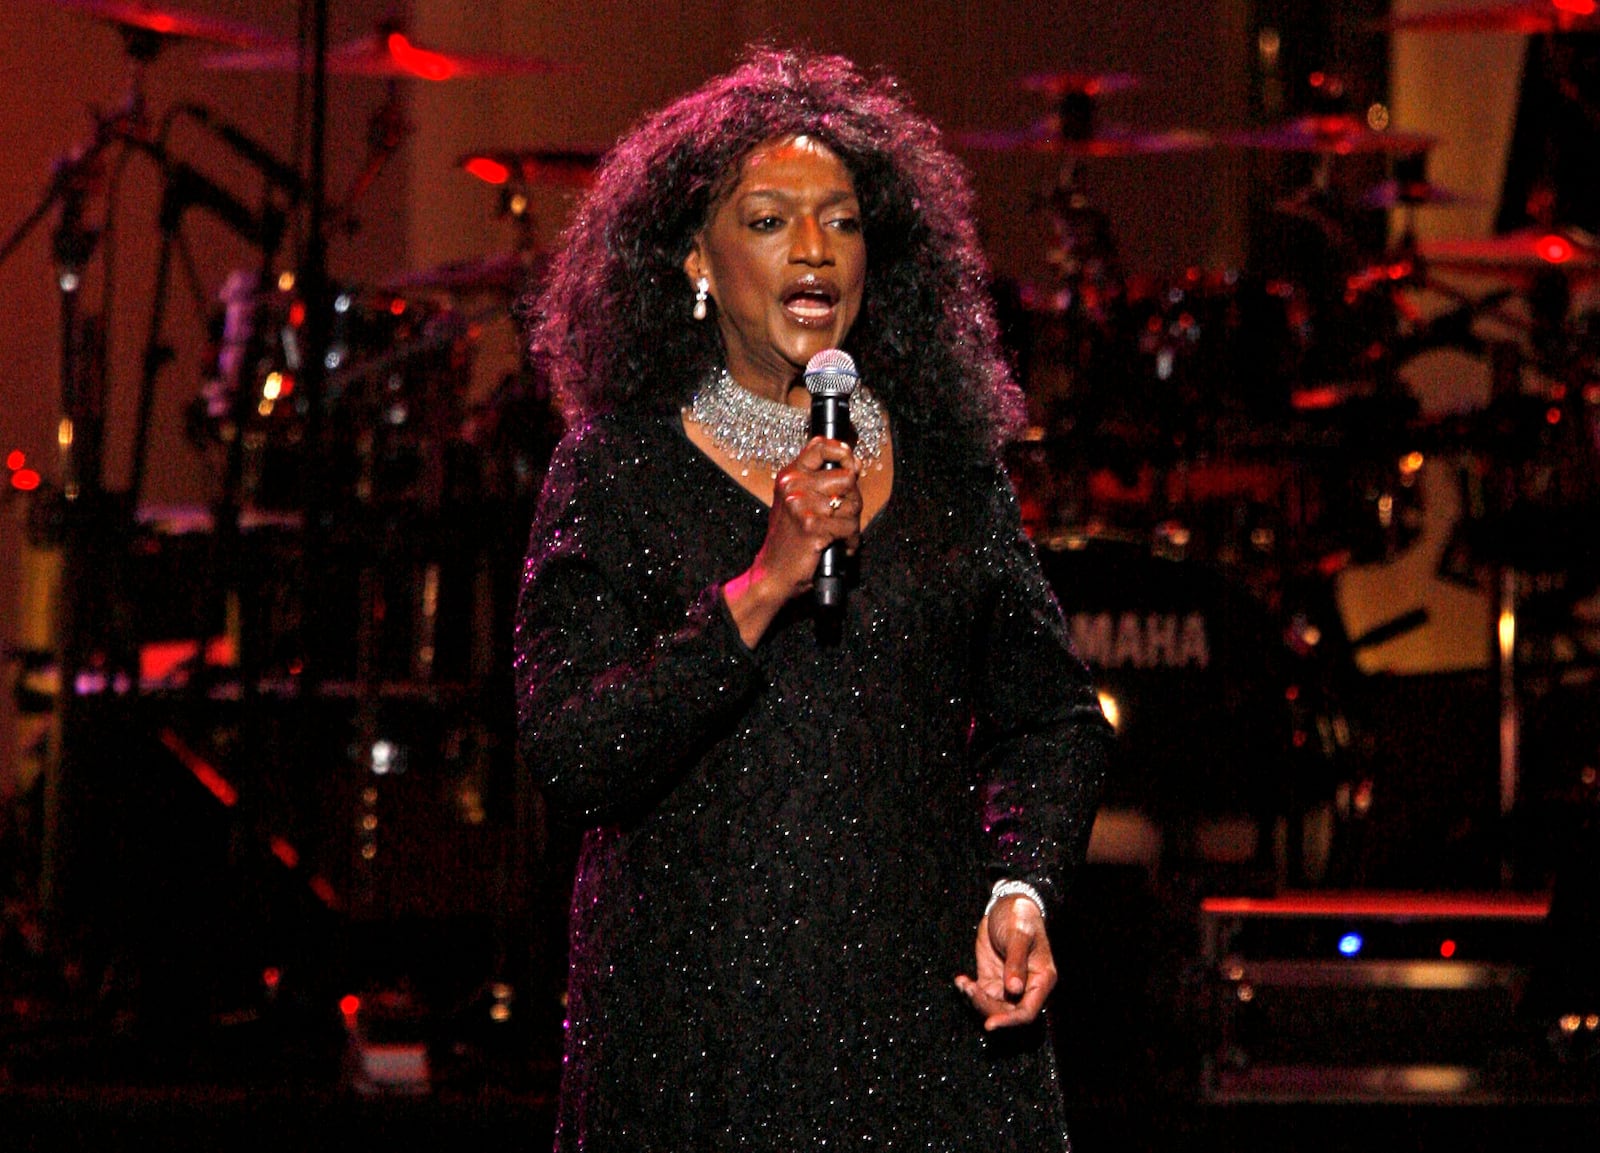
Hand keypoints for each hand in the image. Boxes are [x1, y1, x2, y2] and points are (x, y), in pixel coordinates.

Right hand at [723, 436, 860, 644]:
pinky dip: (849, 541)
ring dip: (851, 524)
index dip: (843, 452)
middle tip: (841, 518)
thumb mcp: (795, 503)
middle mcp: (793, 485)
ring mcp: (801, 504)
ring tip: (837, 534)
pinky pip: (849, 527)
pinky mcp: (812, 525)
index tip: (852, 464)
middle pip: (848, 478)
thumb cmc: (788, 540)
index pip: (819, 445)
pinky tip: (837, 547)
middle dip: (853, 500)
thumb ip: (817, 482)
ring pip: (853, 504)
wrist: (772, 573)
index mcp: (789, 476)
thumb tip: (853, 466)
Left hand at [954, 894, 1055, 1030]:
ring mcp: (1008, 985)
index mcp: (1041, 979)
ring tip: (964, 984)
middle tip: (970, 991)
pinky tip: (961, 981)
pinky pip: (980, 995)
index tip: (990, 1024)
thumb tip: (1014, 989)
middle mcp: (1026, 987)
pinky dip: (969, 992)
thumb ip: (1016, 962)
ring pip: (992, 1007)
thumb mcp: (1018, 935)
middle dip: (987, 1008)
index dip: (1010, 1021)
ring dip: (976, 1000)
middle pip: (1007, 1013)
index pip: (1027, 1012)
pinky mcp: (992, 979)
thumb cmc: (1019, 917)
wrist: (1007, 905)